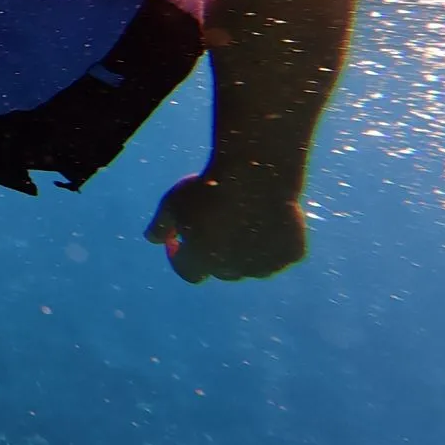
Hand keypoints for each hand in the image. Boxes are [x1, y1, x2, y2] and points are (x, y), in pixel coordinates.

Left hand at [144, 173, 305, 282]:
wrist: (256, 173)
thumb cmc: (209, 186)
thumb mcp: (173, 202)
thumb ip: (160, 225)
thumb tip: (152, 238)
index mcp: (201, 262)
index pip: (187, 272)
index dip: (180, 257)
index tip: (179, 240)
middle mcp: (234, 270)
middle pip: (221, 269)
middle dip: (215, 252)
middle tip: (215, 223)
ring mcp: (266, 265)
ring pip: (252, 264)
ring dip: (245, 250)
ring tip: (243, 217)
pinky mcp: (292, 254)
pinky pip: (281, 252)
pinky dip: (274, 240)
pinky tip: (269, 217)